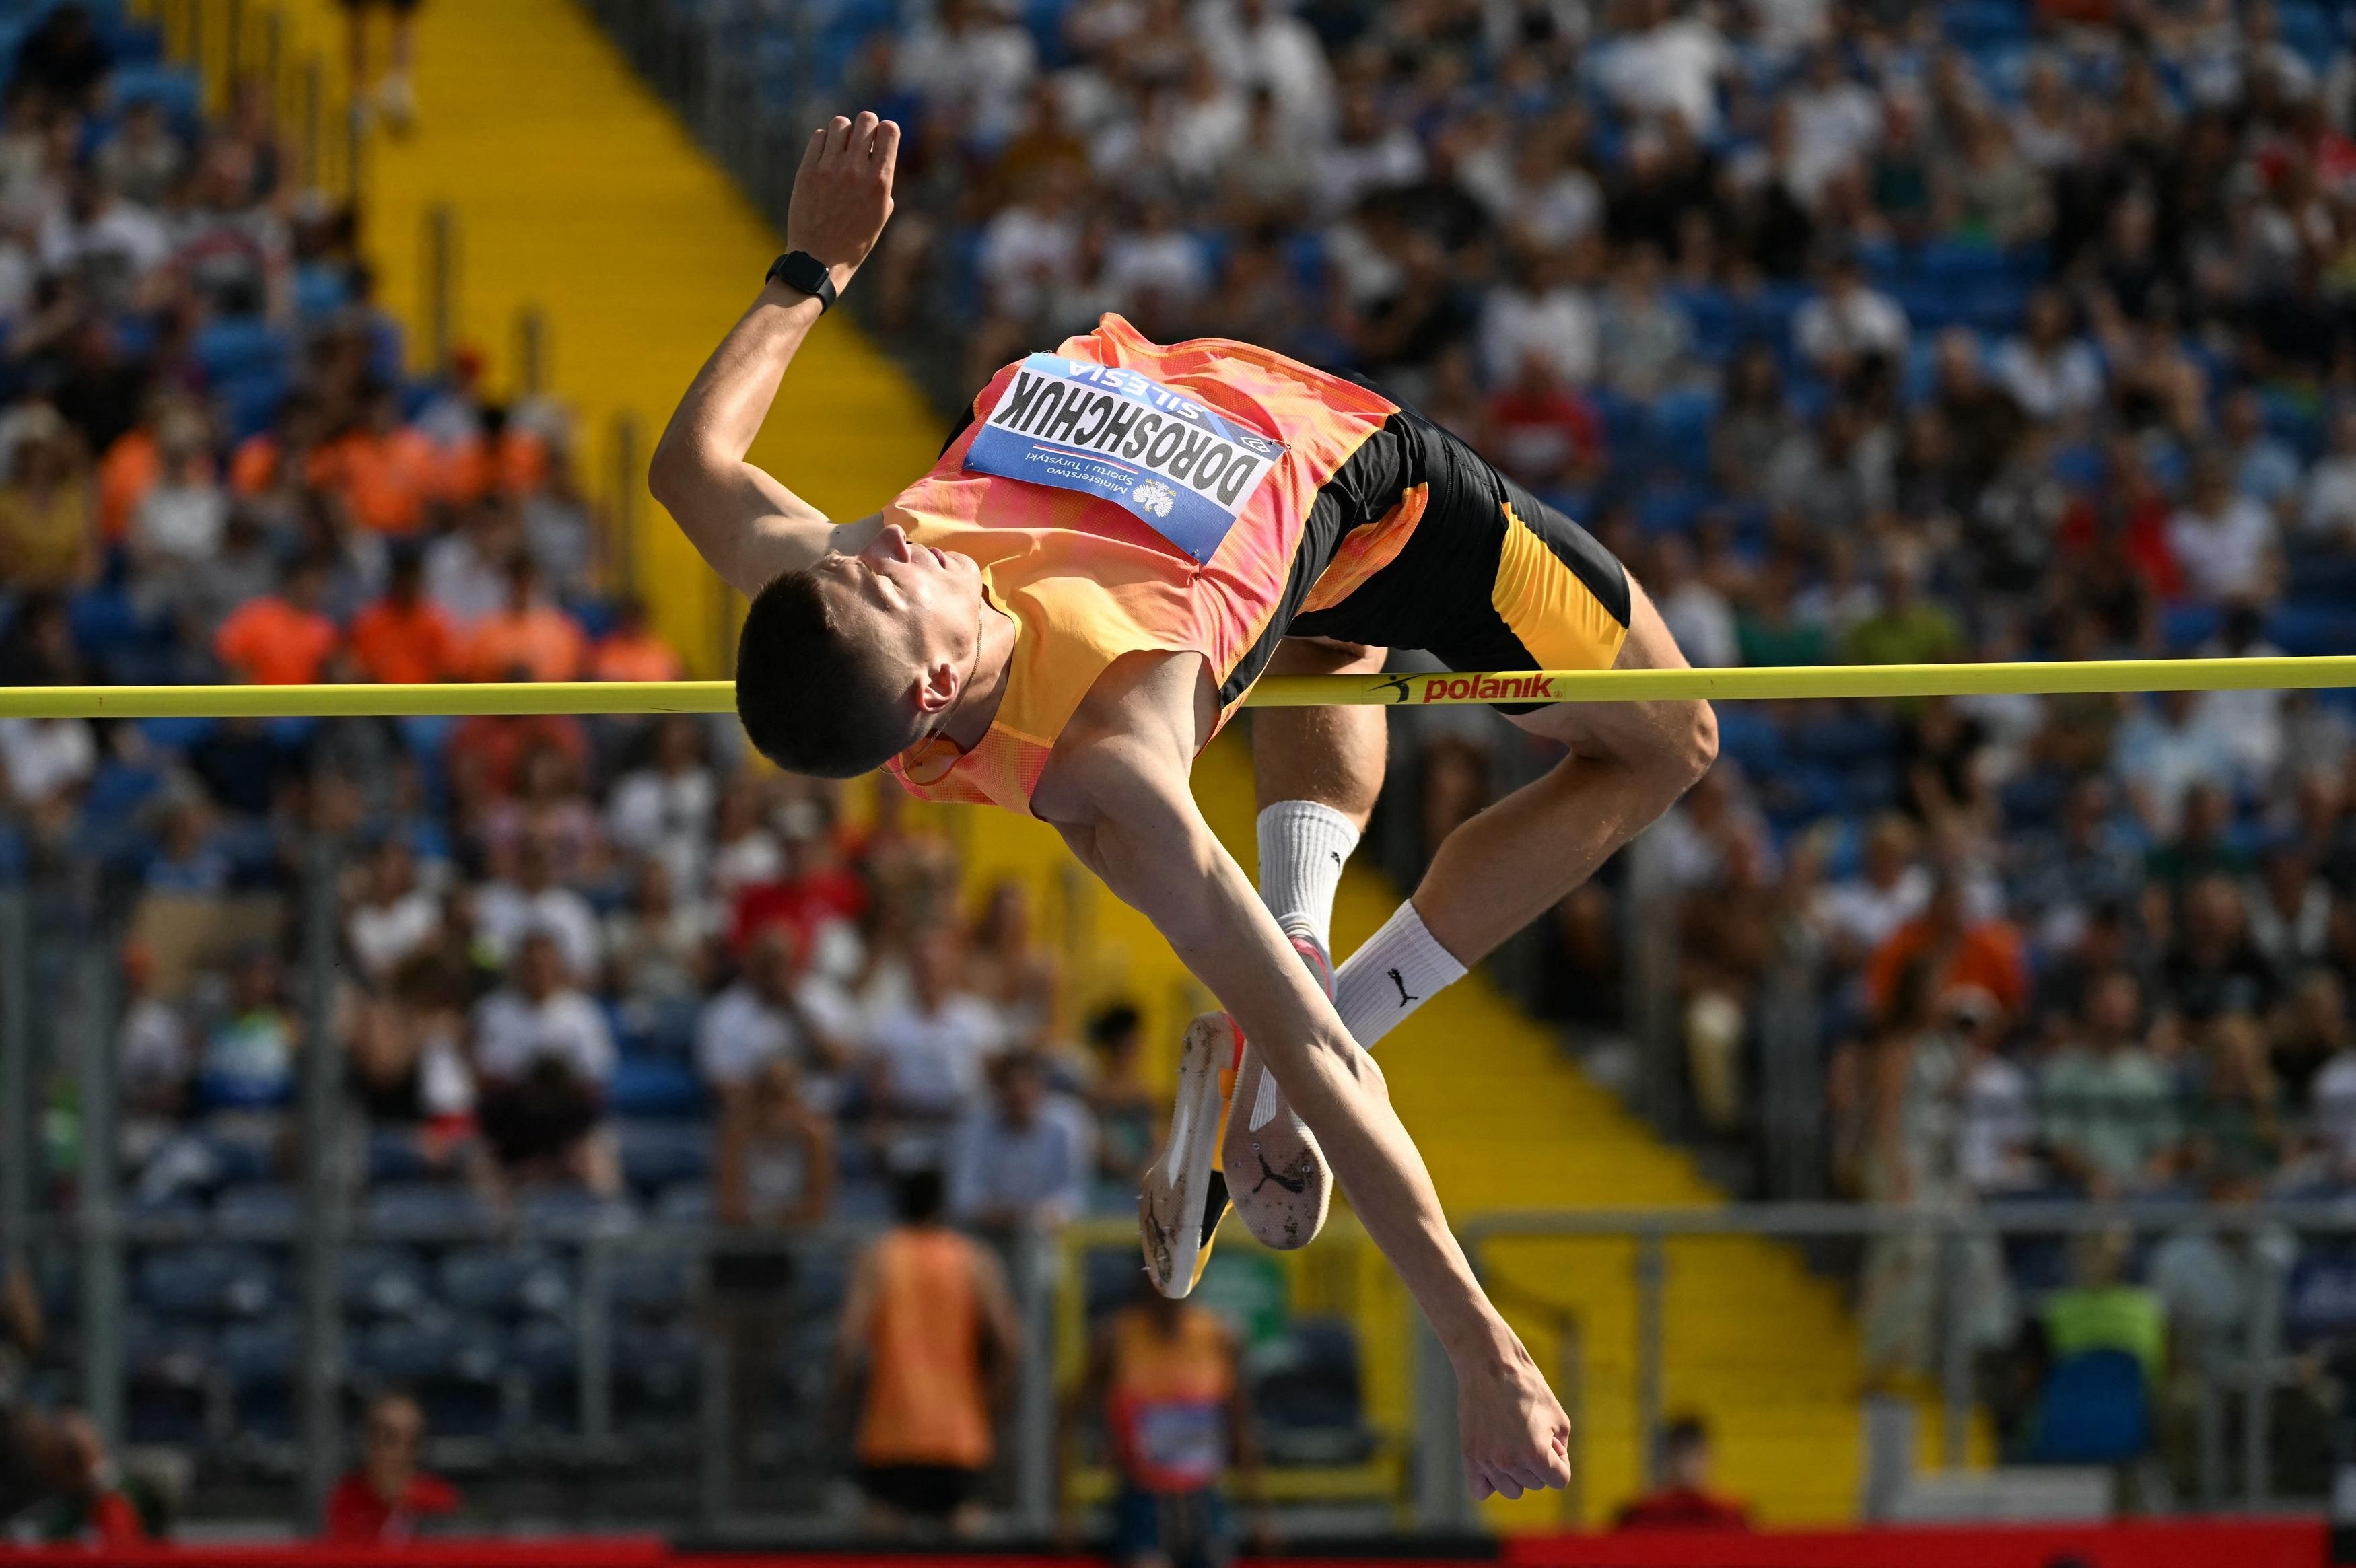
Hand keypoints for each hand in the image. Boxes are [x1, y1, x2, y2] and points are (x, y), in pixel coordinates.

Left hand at [785, 112, 899, 278]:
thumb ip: (883, 182)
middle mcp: (856, 170)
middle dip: (867, 127)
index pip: (889, 130)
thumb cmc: (855, 242)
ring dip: (844, 132)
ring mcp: (830, 168)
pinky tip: (826, 157)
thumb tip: (880, 156)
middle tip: (861, 143)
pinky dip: (825, 141)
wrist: (819, 260)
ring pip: (840, 123)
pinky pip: (818, 136)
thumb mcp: (880, 215)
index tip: (881, 142)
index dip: (887, 132)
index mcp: (880, 181)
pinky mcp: (807, 170)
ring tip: (842, 149)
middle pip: (866, 120)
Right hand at [1455, 1330, 1572, 1501]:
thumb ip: (1560, 1449)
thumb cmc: (1528, 1387)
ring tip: (1512, 1443)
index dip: (1560, 1460)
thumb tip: (1550, 1467)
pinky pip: (1480, 1490)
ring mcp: (1487, 1461)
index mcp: (1536, 1455)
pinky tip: (1494, 1462)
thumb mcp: (1559, 1418)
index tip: (1552, 1441)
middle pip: (1535, 1484)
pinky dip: (1489, 1483)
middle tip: (1530, 1432)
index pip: (1559, 1480)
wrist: (1489, 1364)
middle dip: (1538, 1463)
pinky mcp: (1469, 1455)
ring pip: (1511, 1489)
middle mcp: (1510, 1463)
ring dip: (1516, 1473)